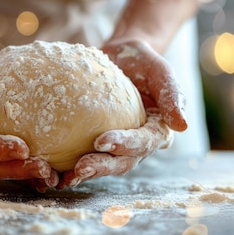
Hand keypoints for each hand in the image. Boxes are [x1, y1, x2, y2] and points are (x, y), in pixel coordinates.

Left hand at [59, 40, 186, 187]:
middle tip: (80, 167)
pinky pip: (84, 156)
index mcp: (157, 132)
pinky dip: (69, 165)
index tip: (102, 141)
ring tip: (64, 177)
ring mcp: (117, 147)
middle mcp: (138, 145)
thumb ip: (172, 95)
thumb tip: (183, 125)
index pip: (143, 143)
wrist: (121, 57)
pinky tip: (50, 168)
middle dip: (102, 167)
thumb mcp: (161, 72)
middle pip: (122, 162)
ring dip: (85, 173)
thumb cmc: (144, 62)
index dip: (125, 145)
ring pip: (103, 165)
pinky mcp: (96, 144)